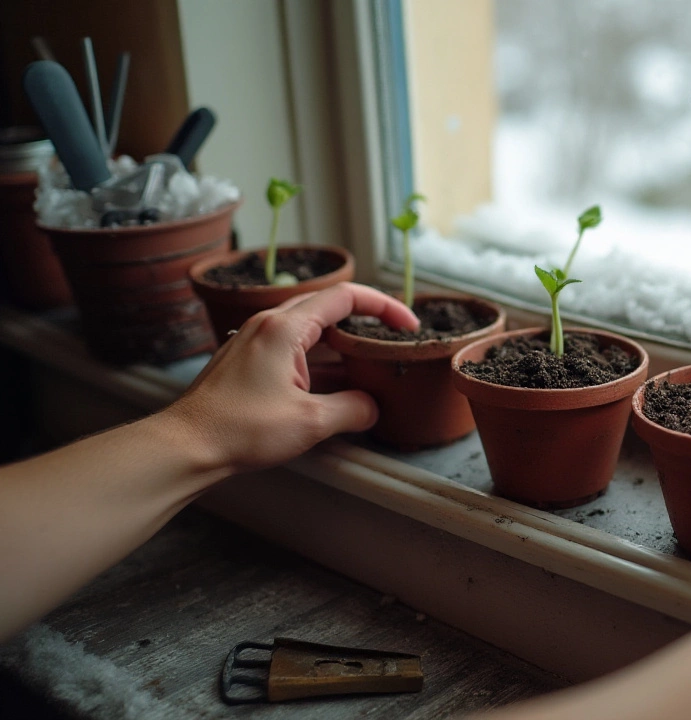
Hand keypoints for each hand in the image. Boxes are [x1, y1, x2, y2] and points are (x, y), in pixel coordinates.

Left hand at [165, 282, 418, 474]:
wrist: (185, 446)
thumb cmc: (239, 429)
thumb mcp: (310, 423)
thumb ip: (353, 409)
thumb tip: (373, 407)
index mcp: (285, 327)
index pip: (345, 296)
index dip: (383, 307)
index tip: (407, 325)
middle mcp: (267, 324)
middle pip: (327, 306)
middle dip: (365, 320)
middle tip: (392, 339)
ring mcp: (253, 341)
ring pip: (309, 328)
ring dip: (342, 343)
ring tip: (369, 363)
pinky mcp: (246, 361)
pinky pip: (292, 347)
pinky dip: (320, 358)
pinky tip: (333, 384)